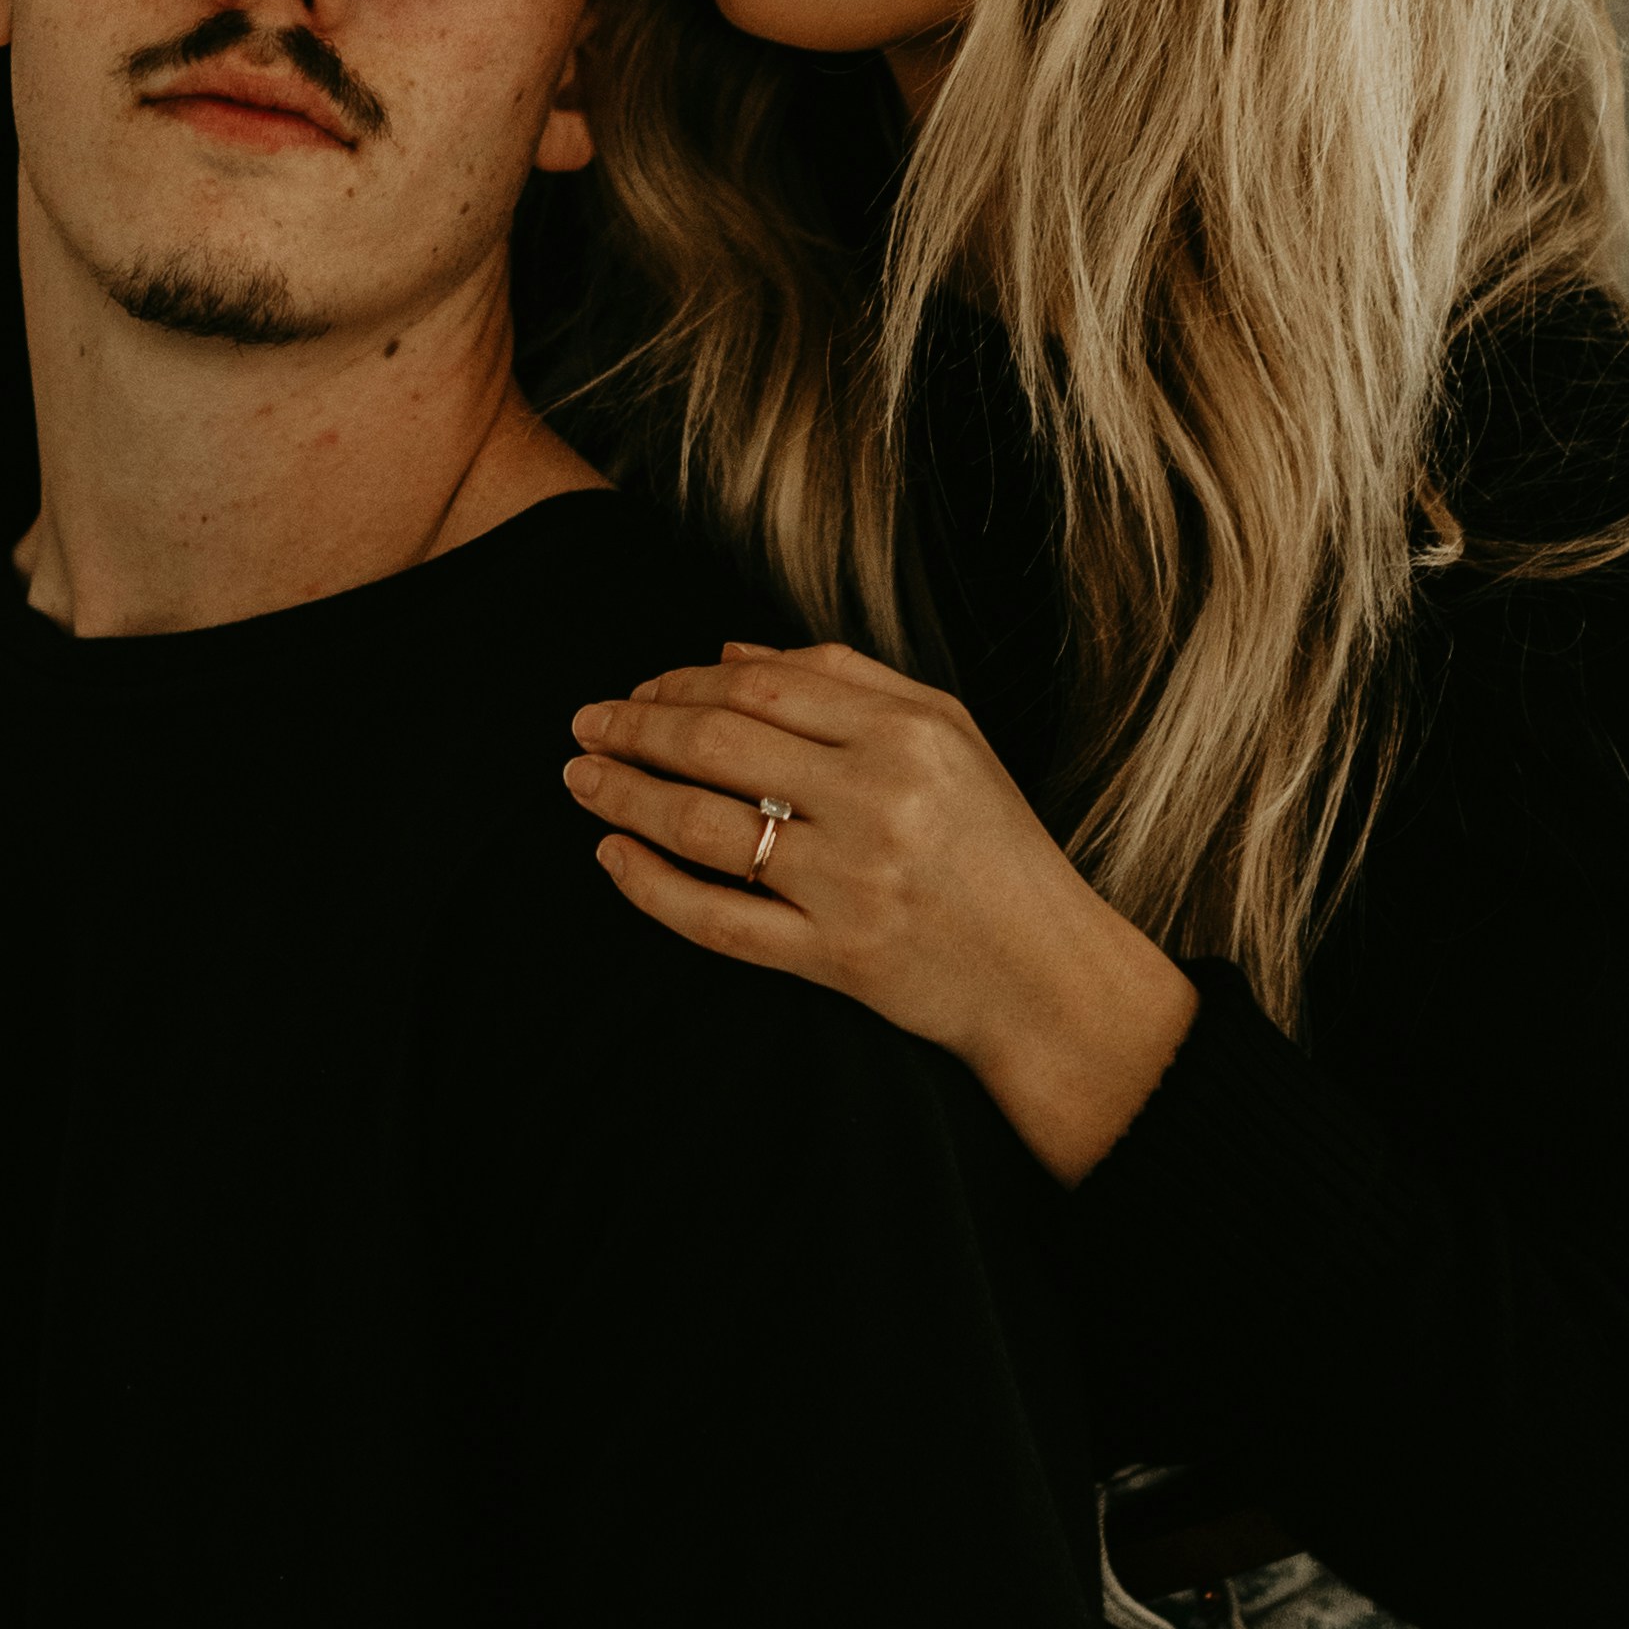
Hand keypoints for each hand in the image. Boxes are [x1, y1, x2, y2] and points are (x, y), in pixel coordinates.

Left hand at [565, 640, 1197, 1184]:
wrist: (1047, 973)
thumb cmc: (995, 845)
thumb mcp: (949, 736)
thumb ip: (844, 680)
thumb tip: (726, 654)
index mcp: (908, 734)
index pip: (760, 689)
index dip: (679, 684)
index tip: (635, 691)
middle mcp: (879, 801)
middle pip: (719, 747)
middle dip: (634, 730)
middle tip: (583, 724)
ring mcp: (852, 883)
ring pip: (705, 829)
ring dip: (625, 797)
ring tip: (580, 780)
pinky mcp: (834, 957)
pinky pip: (718, 920)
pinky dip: (651, 888)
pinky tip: (611, 857)